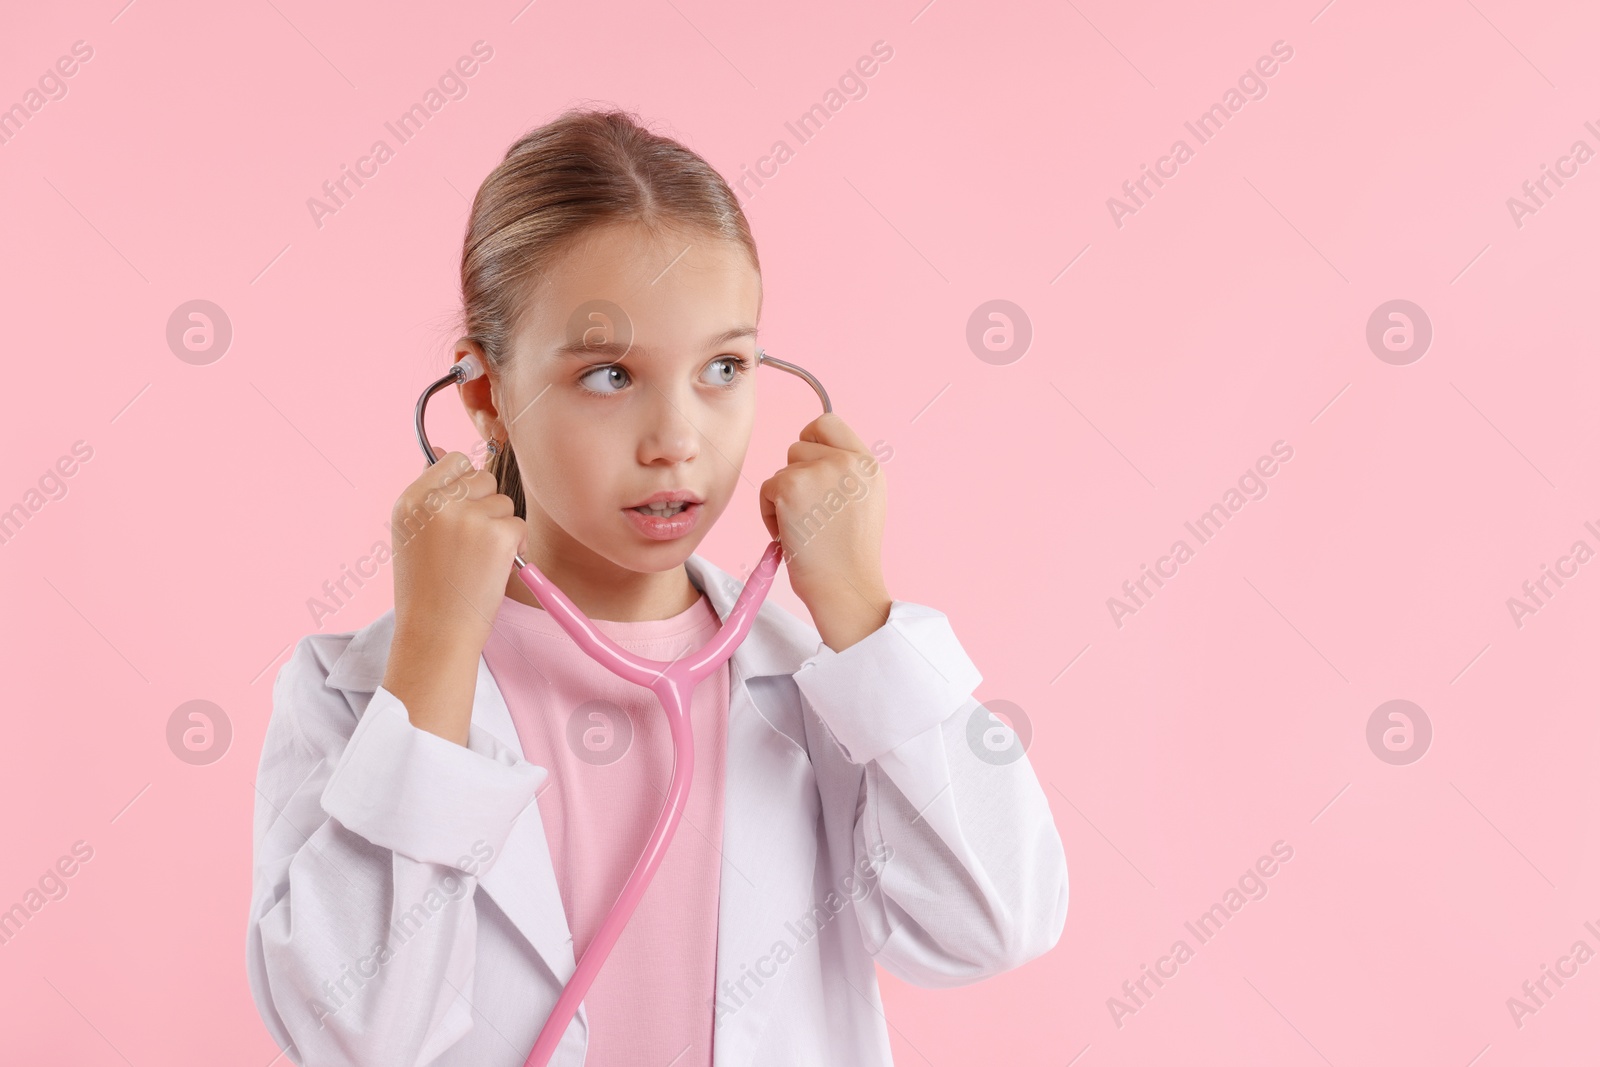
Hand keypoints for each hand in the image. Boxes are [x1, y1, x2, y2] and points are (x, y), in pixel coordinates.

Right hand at [382, 451, 525, 743]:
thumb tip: (442, 451)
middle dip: (485, 506)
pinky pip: (519, 525)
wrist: (435, 634)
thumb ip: (429, 495)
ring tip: (476, 561)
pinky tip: (491, 570)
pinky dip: (514, 547)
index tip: (462, 511)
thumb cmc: (426, 589)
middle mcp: (438, 502)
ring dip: (499, 529)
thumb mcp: (412, 534)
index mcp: (412, 499)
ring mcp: (469, 517)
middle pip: (483, 478)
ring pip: (504, 502)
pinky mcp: (498, 535)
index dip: (465, 486)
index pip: (454, 461)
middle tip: (469, 545)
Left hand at [759, 413, 891, 650]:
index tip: (808, 467)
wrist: (845, 589)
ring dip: (783, 497)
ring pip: (782, 469)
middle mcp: (848, 461)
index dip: (812, 440)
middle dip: (796, 476)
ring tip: (803, 528)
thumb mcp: (865, 503)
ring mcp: (820, 471)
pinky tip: (790, 534)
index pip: (829, 423)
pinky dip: (769, 513)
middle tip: (808, 512)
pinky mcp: (791, 487)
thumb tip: (811, 458)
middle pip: (799, 445)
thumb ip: (846, 474)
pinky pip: (767, 489)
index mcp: (869, 466)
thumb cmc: (850, 559)